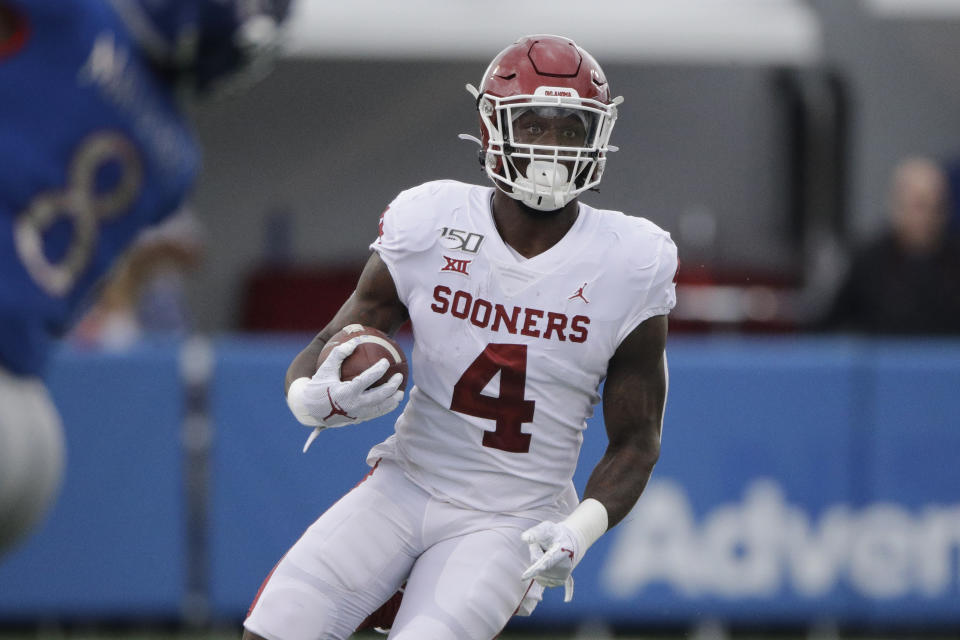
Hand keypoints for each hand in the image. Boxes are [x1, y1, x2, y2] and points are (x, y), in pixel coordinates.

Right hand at [287, 339, 403, 446]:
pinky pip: (376, 413)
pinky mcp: (358, 420)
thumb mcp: (325, 368)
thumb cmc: (319, 385)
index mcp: (345, 393)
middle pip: (379, 397)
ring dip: (393, 400)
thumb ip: (338, 354)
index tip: (385, 361)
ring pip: (380, 409)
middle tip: (399, 376)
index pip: (366, 380)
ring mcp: (357, 414)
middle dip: (392, 387)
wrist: (311, 410)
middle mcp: (353, 405)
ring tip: (401, 392)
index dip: (378, 370)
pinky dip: (386, 407)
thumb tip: (354, 341)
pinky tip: (392, 400)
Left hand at [520, 520, 578, 601]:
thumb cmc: (556, 533)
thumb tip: (524, 538)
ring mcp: (565, 574)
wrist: (572, 539)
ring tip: (547, 555)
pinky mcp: (565, 578)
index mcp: (559, 553)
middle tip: (543, 546)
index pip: (544, 563)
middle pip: (539, 569)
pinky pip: (567, 586)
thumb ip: (535, 533)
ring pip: (541, 576)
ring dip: (539, 567)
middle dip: (536, 557)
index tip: (523, 577)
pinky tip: (566, 600)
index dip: (533, 570)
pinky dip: (568, 592)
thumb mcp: (546, 528)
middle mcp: (564, 566)